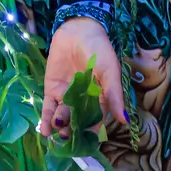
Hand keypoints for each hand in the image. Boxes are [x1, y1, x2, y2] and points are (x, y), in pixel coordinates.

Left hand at [39, 18, 126, 137]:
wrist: (78, 29)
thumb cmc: (99, 49)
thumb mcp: (109, 71)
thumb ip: (114, 95)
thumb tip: (125, 121)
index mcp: (100, 98)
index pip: (96, 119)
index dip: (91, 130)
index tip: (86, 140)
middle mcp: (83, 100)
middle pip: (77, 121)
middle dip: (72, 131)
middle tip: (67, 137)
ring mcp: (67, 95)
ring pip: (62, 116)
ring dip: (59, 127)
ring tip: (57, 134)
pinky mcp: (52, 89)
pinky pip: (48, 107)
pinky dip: (46, 118)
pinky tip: (45, 131)